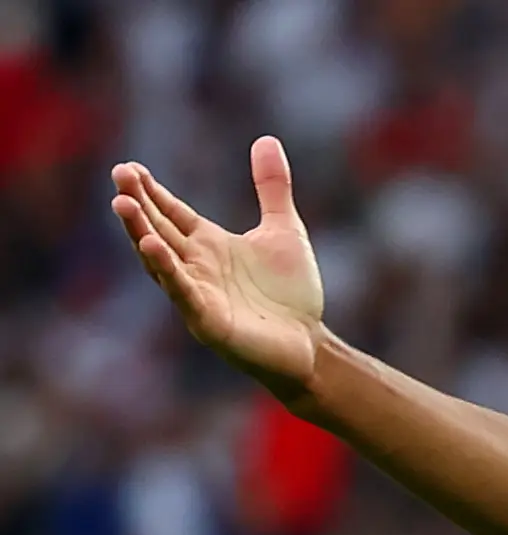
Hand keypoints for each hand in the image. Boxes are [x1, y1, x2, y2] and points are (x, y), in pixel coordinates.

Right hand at [111, 137, 323, 397]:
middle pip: (158, 230)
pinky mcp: (208, 321)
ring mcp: (198, 294)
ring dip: (141, 233)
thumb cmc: (292, 295)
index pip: (172, 213)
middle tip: (120, 175)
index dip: (152, 192)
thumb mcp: (285, 231)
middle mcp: (196, 266)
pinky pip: (183, 293)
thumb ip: (272, 189)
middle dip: (138, 204)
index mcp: (209, 245)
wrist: (310, 345)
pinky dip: (168, 272)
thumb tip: (266, 139)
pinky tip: (153, 248)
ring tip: (122, 204)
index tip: (131, 168)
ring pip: (161, 260)